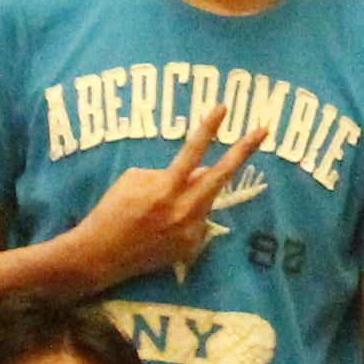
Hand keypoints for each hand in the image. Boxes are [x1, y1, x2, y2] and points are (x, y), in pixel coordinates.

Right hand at [74, 107, 273, 283]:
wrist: (100, 255)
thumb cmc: (112, 211)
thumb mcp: (133, 181)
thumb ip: (167, 173)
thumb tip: (200, 172)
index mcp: (164, 189)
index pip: (191, 152)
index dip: (208, 128)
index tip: (223, 108)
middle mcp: (182, 211)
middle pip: (220, 176)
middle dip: (242, 151)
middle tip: (263, 131)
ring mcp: (190, 233)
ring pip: (206, 200)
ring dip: (194, 194)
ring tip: (161, 207)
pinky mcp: (191, 249)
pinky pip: (198, 222)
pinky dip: (187, 217)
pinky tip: (163, 228)